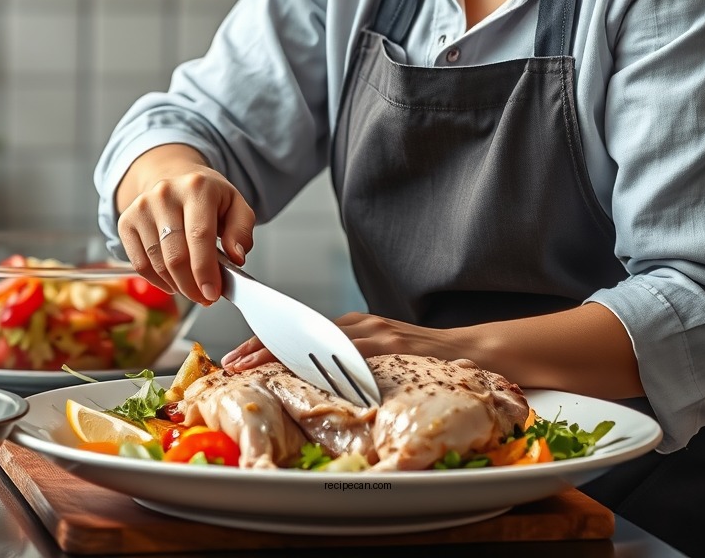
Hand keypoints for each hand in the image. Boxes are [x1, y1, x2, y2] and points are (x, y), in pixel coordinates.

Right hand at [116, 144, 254, 305]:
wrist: (175, 179)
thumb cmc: (208, 197)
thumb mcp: (236, 205)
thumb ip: (241, 231)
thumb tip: (236, 257)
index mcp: (197, 187)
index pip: (199, 236)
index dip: (205, 270)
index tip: (212, 293)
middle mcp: (165, 194)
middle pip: (175, 254)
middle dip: (191, 285)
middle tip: (205, 297)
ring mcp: (142, 207)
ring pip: (157, 263)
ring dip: (177, 286)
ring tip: (192, 288)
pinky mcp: (126, 221)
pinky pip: (140, 264)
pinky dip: (158, 281)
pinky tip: (173, 282)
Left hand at [221, 311, 452, 369]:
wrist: (471, 349)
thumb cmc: (423, 359)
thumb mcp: (380, 354)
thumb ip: (352, 359)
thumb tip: (314, 380)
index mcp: (355, 326)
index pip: (302, 330)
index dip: (267, 342)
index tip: (236, 356)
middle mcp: (361, 325)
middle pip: (303, 332)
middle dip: (264, 347)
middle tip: (233, 361)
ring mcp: (376, 333)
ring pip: (319, 340)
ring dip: (282, 353)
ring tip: (254, 366)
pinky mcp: (392, 345)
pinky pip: (352, 353)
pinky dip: (326, 362)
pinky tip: (303, 372)